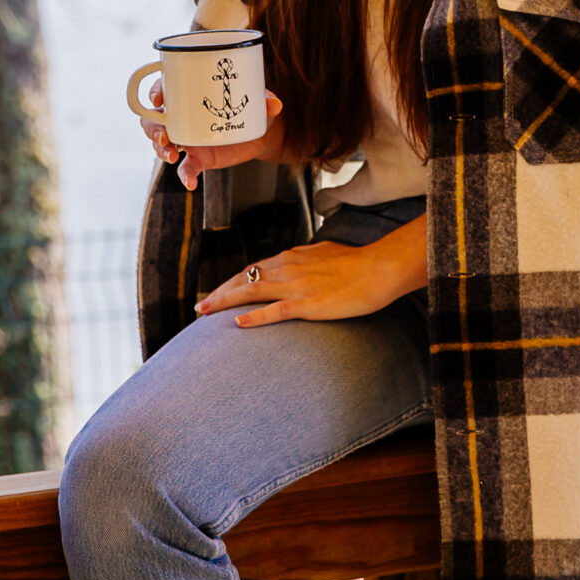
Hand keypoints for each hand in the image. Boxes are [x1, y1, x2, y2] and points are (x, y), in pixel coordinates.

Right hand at [139, 85, 286, 189]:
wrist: (260, 132)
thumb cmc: (252, 106)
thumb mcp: (258, 101)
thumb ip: (265, 101)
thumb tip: (275, 104)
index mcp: (190, 95)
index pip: (165, 87)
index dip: (156, 91)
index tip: (158, 98)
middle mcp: (182, 117)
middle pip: (153, 119)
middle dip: (152, 127)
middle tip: (164, 136)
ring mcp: (187, 139)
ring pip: (161, 144)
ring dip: (160, 150)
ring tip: (172, 156)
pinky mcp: (198, 158)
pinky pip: (185, 168)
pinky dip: (185, 176)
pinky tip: (190, 184)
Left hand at [196, 215, 428, 326]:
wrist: (379, 268)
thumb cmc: (358, 263)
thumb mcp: (324, 254)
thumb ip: (305, 260)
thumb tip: (295, 263)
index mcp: (292, 256)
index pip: (253, 268)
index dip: (232, 281)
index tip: (217, 291)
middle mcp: (288, 267)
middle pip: (244, 278)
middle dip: (219, 291)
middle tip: (200, 305)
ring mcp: (297, 285)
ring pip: (252, 291)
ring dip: (225, 301)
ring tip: (204, 311)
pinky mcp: (309, 303)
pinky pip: (276, 310)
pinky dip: (255, 317)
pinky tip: (238, 324)